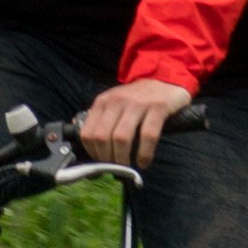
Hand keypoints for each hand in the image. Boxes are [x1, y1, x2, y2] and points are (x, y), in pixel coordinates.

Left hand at [78, 79, 194, 167]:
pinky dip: (144, 154)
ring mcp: (138, 103)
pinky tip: (144, 162)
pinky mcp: (158, 107)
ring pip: (121, 138)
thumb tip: (83, 136)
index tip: (101, 162)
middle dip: (106, 158)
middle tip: (114, 168)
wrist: (165, 79)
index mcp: (103, 102)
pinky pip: (148, 136)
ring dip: (122, 159)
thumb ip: (100, 118)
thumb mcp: (114, 103)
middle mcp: (117, 101)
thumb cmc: (137, 98)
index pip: (87, 133)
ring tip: (127, 167)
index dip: (92, 153)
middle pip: (102, 137)